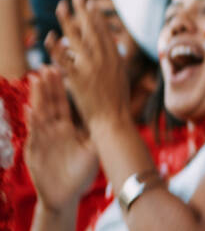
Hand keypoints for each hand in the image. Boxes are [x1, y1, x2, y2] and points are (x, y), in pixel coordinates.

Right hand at [24, 66, 98, 211]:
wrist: (66, 195)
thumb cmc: (80, 173)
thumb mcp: (92, 150)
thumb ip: (97, 132)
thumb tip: (114, 115)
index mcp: (66, 128)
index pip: (62, 103)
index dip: (59, 88)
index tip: (59, 69)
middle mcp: (53, 131)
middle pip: (49, 105)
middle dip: (46, 87)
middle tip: (45, 67)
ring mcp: (42, 140)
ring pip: (39, 116)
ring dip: (38, 99)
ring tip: (37, 81)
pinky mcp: (34, 153)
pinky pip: (34, 136)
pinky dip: (33, 123)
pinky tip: (32, 110)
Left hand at [47, 0, 129, 126]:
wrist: (113, 119)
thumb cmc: (117, 101)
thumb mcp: (120, 76)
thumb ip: (111, 60)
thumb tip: (107, 49)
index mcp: (114, 57)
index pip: (103, 31)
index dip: (96, 15)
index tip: (89, 2)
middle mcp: (103, 58)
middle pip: (92, 28)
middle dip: (84, 10)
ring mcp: (90, 67)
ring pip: (77, 39)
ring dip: (68, 21)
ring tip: (61, 6)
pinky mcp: (77, 78)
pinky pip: (63, 60)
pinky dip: (55, 47)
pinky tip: (49, 36)